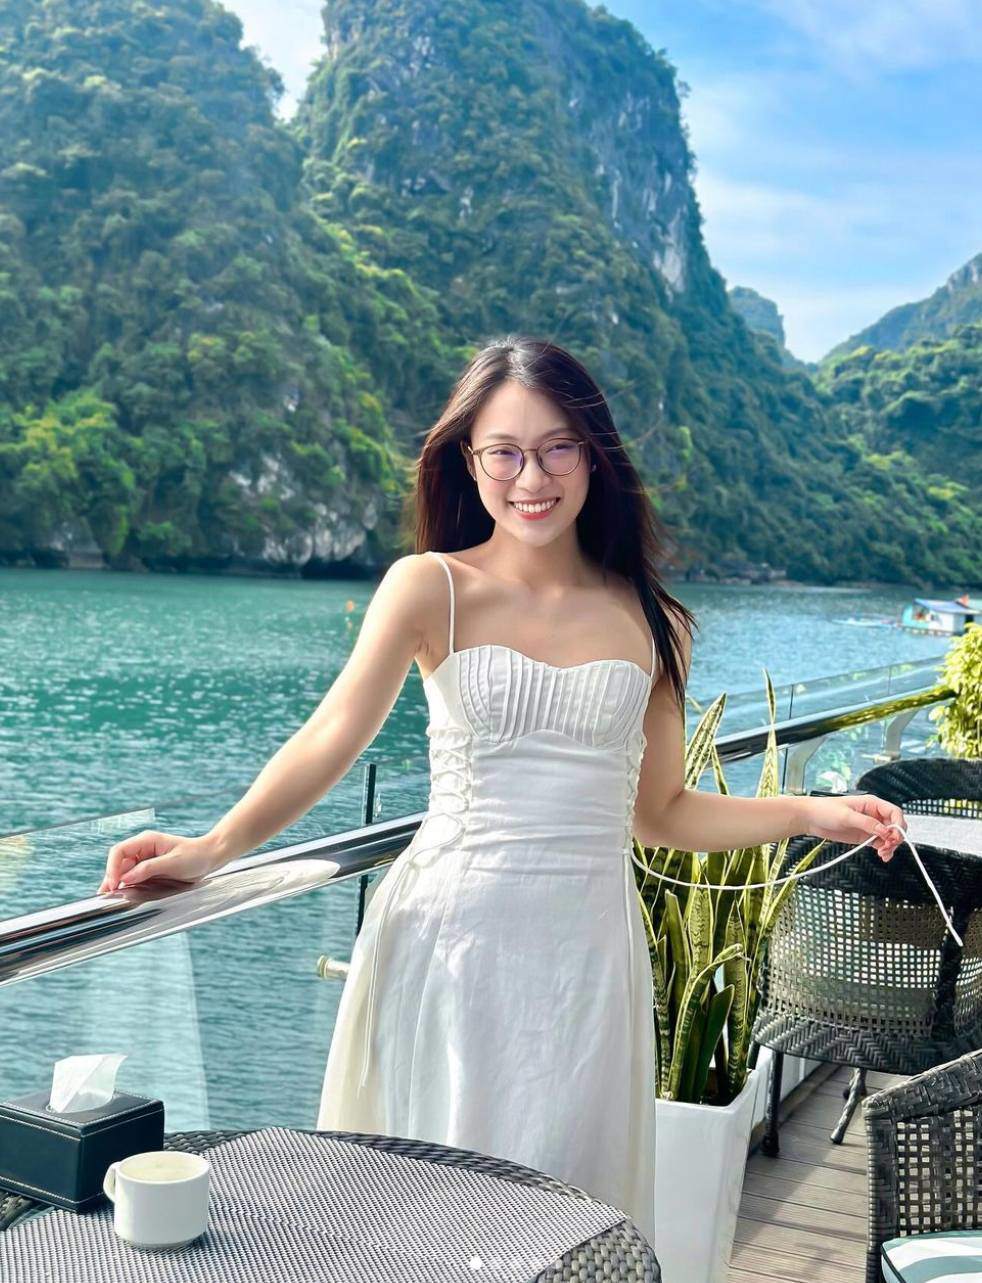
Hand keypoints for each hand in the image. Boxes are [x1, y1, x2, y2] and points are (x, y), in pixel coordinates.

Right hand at [96, 830, 224, 894]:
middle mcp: (143, 848)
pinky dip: (126, 885)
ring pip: (123, 871)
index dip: (112, 868)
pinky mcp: (149, 869)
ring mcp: (145, 859)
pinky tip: (122, 895)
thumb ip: (149, 869)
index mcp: (147, 841)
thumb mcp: (173, 862)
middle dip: (111, 878)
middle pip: (118, 862)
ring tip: (109, 898)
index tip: (114, 884)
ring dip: (116, 883)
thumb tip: (127, 877)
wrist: (210, 857)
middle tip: (108, 896)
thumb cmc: (195, 856)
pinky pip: (133, 877)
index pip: (119, 851)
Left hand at [804, 794, 905, 861]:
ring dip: (890, 846)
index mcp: (871, 803)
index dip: (898, 824)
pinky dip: (884, 850)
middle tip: (889, 846)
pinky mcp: (864, 837)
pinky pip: (880, 844)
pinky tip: (882, 855)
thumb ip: (866, 823)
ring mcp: (870, 826)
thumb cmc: (824, 809)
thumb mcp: (846, 816)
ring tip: (883, 854)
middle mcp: (873, 814)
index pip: (894, 812)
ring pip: (889, 837)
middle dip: (896, 837)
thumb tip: (884, 830)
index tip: (894, 836)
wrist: (810, 819)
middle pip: (895, 826)